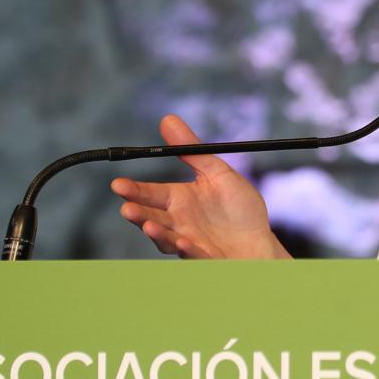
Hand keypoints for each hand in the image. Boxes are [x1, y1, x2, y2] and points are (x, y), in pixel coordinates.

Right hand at [110, 115, 287, 259]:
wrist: (260, 242)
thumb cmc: (239, 209)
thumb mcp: (218, 173)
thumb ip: (193, 150)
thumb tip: (168, 119)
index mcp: (180, 201)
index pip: (151, 194)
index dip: (134, 190)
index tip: (118, 184)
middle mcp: (179, 223)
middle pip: (151, 218)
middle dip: (138, 214)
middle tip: (127, 208)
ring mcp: (190, 243)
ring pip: (166, 240)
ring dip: (157, 234)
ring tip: (148, 226)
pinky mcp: (206, 259)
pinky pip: (195, 256)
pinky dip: (188, 249)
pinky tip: (184, 242)